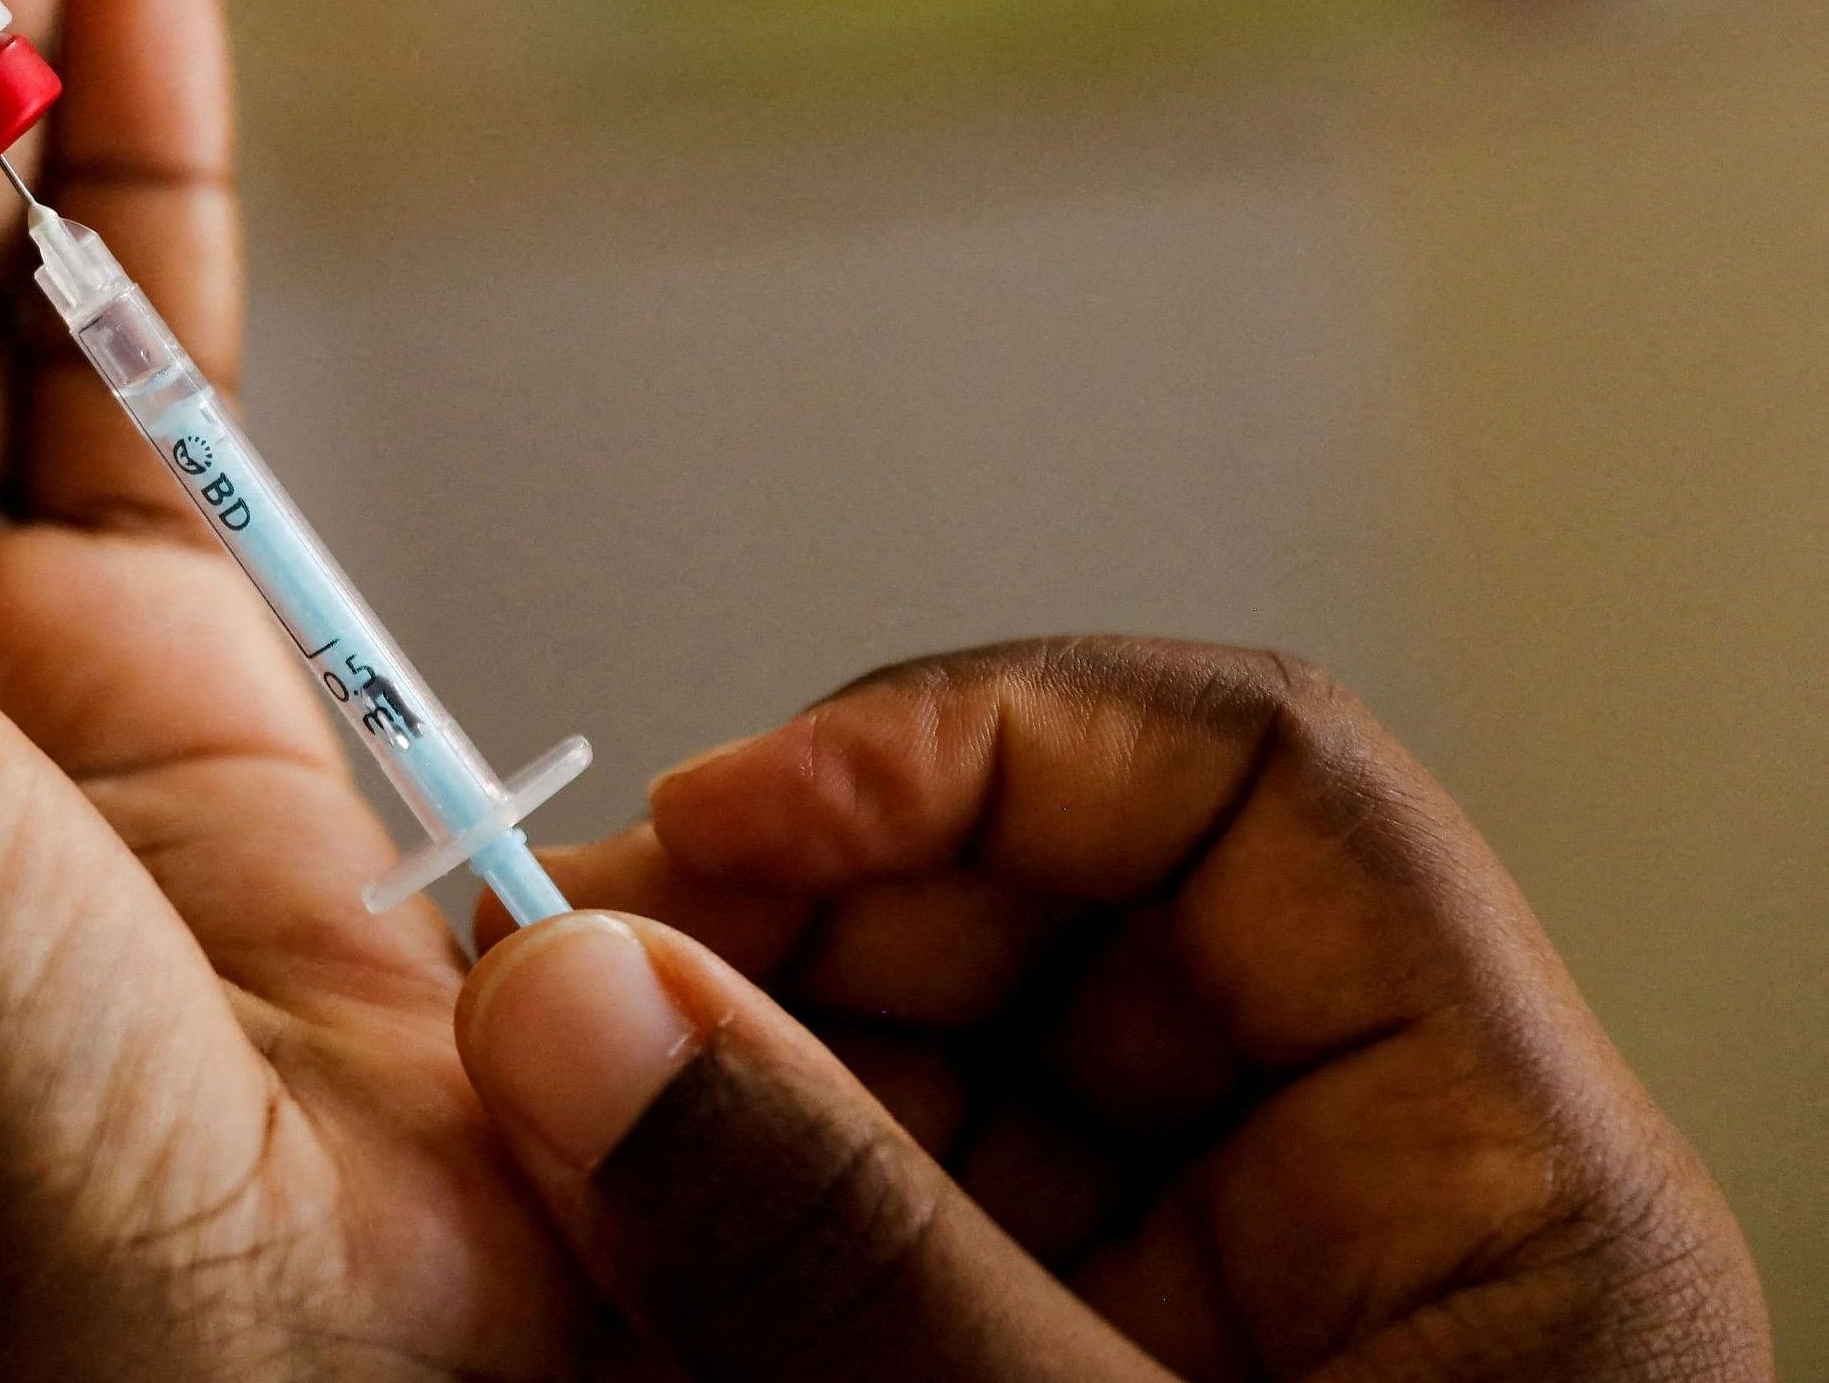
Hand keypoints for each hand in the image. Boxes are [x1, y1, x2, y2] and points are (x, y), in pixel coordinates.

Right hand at [455, 638, 1772, 1379]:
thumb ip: (838, 1264)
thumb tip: (585, 1003)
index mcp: (1500, 1196)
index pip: (1246, 790)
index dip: (971, 744)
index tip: (729, 823)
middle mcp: (1363, 1218)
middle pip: (1066, 909)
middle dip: (796, 920)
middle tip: (570, 1003)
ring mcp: (1217, 1316)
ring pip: (953, 1066)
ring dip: (737, 1073)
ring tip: (560, 1155)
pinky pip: (906, 1226)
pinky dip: (748, 1223)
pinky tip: (624, 1271)